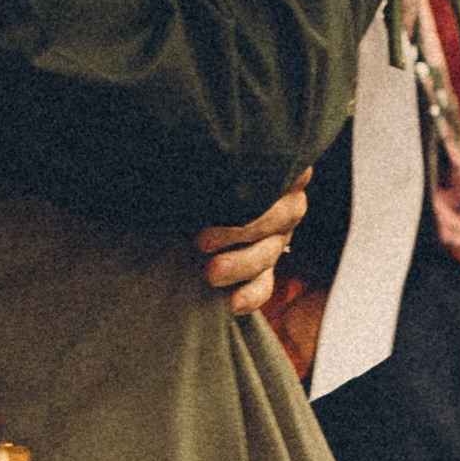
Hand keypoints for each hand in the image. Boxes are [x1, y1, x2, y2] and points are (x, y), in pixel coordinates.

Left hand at [197, 171, 310, 318]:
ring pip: (270, 252)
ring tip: (210, 273)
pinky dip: (250, 295)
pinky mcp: (263, 268)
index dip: (260, 185)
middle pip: (278, 217)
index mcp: (275, 169)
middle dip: (240, 230)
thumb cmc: (194, 176)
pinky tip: (233, 303)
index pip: (284, 172)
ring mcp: (277, 236)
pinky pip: (264, 285)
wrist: (175, 204)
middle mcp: (284, 202)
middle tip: (202, 240)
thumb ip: (206, 166)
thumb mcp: (201, 167)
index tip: (224, 190)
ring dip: (240, 265)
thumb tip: (190, 157)